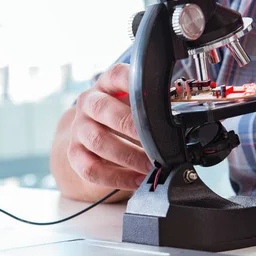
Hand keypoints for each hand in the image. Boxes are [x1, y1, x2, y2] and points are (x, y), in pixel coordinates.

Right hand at [68, 63, 152, 189]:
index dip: (132, 83)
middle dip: (131, 126)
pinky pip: (92, 169)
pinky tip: (138, 180)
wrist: (92, 132)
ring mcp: (79, 128)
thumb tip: (182, 112)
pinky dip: (117, 178)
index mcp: (106, 85)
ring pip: (97, 141)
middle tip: (156, 141)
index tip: (153, 94)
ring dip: (128, 156)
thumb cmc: (122, 115)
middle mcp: (88, 103)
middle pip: (103, 109)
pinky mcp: (74, 153)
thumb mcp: (134, 103)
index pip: (117, 75)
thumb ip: (152, 105)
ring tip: (151, 166)